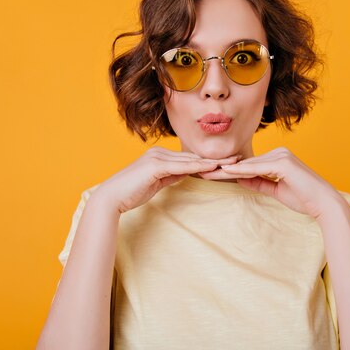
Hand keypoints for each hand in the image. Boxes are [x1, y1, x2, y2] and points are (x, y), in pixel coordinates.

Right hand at [95, 146, 239, 213]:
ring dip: (211, 162)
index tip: (226, 163)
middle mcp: (159, 152)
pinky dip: (197, 167)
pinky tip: (211, 168)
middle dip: (215, 159)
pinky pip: (181, 166)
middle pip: (192, 157)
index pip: (188, 158)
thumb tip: (185, 173)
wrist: (112, 197)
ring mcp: (157, 157)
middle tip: (237, 159)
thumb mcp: (156, 183)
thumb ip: (170, 175)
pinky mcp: (155, 165)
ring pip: (189, 160)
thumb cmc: (131, 192)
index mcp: (159, 156)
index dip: (207, 161)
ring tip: (230, 163)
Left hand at [198, 147, 342, 218]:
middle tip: (202, 171)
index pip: (248, 165)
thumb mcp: (276, 190)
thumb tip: (240, 179)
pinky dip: (241, 171)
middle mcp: (279, 152)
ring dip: (228, 170)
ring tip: (208, 172)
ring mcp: (282, 156)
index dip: (229, 171)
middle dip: (224, 169)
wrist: (324, 203)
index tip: (212, 174)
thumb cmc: (304, 198)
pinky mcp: (283, 163)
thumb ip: (258, 183)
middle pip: (246, 162)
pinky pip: (257, 168)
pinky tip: (226, 173)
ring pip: (248, 165)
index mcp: (278, 157)